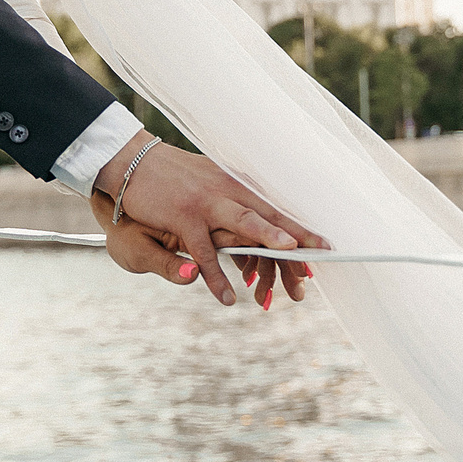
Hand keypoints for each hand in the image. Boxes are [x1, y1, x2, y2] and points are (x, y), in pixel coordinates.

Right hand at [88, 190, 315, 310]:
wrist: (136, 162)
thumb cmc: (176, 178)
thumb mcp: (212, 183)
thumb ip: (235, 201)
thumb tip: (260, 218)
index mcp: (237, 185)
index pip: (275, 208)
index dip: (301, 227)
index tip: (326, 244)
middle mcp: (228, 191)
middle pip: (270, 215)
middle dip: (299, 234)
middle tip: (324, 251)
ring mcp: (207, 203)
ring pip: (244, 221)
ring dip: (268, 237)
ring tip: (290, 253)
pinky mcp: (184, 217)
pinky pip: (203, 252)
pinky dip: (215, 276)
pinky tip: (227, 298)